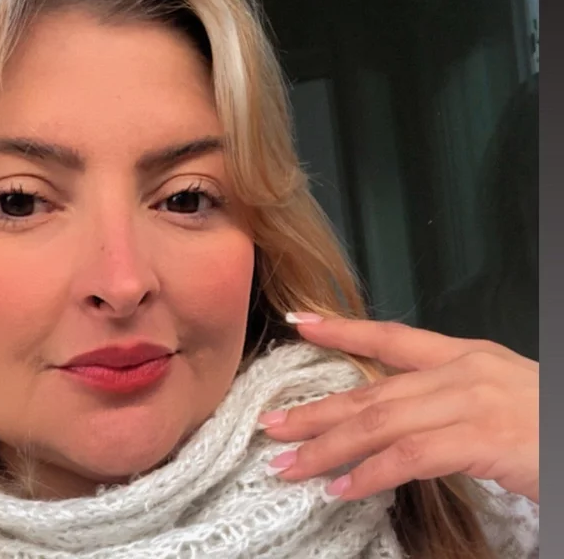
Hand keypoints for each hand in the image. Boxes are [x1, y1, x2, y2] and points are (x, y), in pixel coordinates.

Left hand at [259, 315, 538, 502]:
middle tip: (273, 424)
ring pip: (380, 422)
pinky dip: (370, 473)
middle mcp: (461, 370)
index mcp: (463, 355)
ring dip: (329, 447)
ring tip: (290, 464)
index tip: (299, 322)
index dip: (341, 329)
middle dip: (316, 410)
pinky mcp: (482, 438)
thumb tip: (392, 417)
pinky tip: (342, 487)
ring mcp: (471, 401)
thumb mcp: (494, 395)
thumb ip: (444, 398)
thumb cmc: (546, 423)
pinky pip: (410, 456)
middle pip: (371, 389)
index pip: (388, 336)